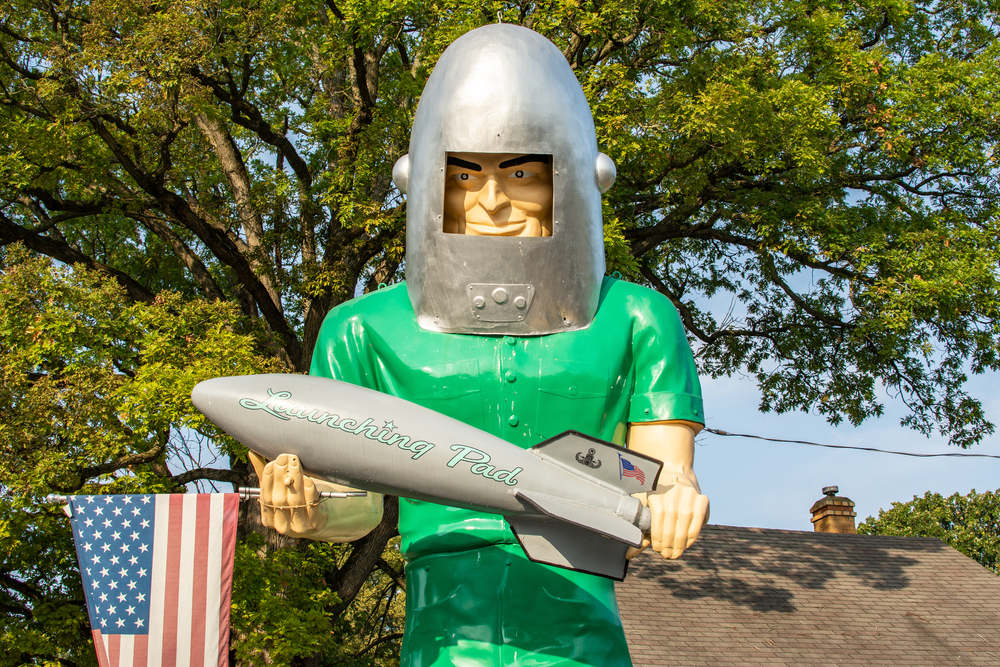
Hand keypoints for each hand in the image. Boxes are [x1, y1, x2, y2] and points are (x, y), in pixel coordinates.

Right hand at [249, 451, 382, 541]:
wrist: (321, 516)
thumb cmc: (298, 499)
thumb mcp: (281, 488)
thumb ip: (266, 474)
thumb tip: (252, 452)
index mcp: (268, 518)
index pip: (265, 496)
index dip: (268, 478)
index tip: (273, 462)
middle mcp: (281, 525)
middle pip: (279, 499)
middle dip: (281, 475)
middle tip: (286, 457)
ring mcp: (298, 527)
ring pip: (294, 501)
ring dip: (295, 479)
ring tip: (296, 462)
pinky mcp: (315, 524)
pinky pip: (311, 506)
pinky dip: (309, 491)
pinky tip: (308, 479)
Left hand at [624, 420, 708, 559]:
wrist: (674, 470)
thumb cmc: (656, 493)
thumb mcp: (646, 505)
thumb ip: (642, 530)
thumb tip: (629, 555)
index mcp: (656, 494)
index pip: (657, 523)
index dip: (658, 540)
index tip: (657, 549)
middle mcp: (674, 494)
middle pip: (671, 528)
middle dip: (668, 546)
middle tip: (666, 555)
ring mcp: (689, 496)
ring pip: (685, 527)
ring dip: (680, 544)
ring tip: (675, 553)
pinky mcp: (702, 499)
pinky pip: (699, 522)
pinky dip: (693, 535)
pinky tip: (687, 543)